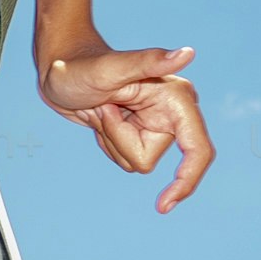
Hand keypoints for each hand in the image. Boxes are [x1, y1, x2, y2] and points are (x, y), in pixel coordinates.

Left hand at [40, 38, 216, 209]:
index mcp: (177, 98)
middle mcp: (174, 114)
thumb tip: (187, 53)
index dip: (187, 180)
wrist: (62, 70)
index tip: (163, 206)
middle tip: (102, 109)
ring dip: (111, 142)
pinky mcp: (140, 134)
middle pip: (151, 159)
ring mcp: (157, 125)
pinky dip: (108, 144)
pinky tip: (102, 118)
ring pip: (136, 162)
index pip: (198, 150)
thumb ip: (149, 61)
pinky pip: (125, 159)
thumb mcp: (110, 68)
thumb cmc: (81, 66)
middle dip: (119, 142)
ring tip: (102, 110)